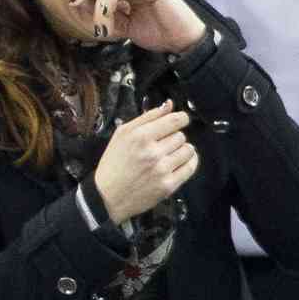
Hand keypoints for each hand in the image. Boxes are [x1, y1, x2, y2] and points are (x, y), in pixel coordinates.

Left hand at [69, 0, 204, 53]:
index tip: (72, 6)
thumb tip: (80, 9)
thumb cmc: (158, 33)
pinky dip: (108, 3)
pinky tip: (106, 19)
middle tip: (72, 4)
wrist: (183, 43)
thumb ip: (106, 17)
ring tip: (100, 28)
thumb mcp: (125, 26)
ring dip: (97, 6)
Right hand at [93, 101, 196, 224]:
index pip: (174, 120)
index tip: (180, 120)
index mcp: (140, 136)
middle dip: (175, 136)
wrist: (108, 195)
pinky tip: (180, 162)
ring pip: (188, 150)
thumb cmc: (114, 162)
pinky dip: (189, 162)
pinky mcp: (168, 185)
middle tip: (165, 142)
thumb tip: (170, 104)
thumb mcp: (122, 134)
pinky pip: (190, 167)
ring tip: (171, 153)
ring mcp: (162, 169)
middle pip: (181, 135)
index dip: (181, 118)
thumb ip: (147, 117)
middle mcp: (153, 152)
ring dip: (183, 149)